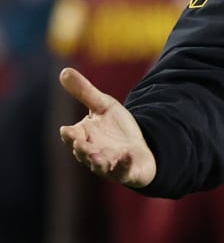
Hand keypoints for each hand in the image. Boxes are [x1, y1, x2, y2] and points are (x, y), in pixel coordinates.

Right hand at [58, 68, 155, 188]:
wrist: (141, 146)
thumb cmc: (117, 128)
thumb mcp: (104, 106)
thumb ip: (85, 92)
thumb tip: (64, 70)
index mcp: (84, 136)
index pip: (71, 136)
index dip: (70, 134)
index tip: (68, 131)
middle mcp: (92, 152)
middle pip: (82, 152)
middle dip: (81, 149)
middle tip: (80, 144)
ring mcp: (109, 164)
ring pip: (99, 165)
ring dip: (98, 161)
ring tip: (97, 156)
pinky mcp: (127, 171)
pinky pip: (124, 171)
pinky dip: (124, 165)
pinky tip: (127, 155)